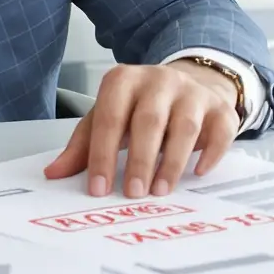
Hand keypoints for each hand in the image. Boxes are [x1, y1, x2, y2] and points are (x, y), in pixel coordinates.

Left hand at [42, 61, 239, 198]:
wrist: (191, 83)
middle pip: (148, 120)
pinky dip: (210, 152)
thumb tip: (53, 174)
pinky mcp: (220, 107)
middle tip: (133, 193)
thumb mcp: (108, 117)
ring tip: (160, 191)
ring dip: (171, 162)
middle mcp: (159, 80)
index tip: (98, 188)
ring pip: (184, 126)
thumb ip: (83, 145)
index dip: (102, 154)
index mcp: (124, 80)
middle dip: (139, 160)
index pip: (109, 117)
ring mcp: (193, 92)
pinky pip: (219, 129)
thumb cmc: (141, 107)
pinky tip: (197, 173)